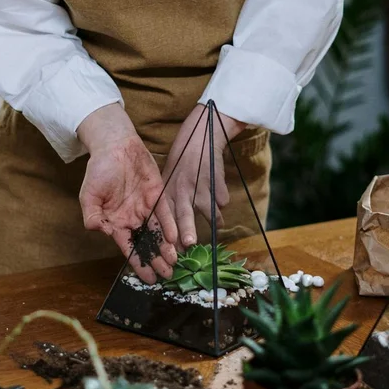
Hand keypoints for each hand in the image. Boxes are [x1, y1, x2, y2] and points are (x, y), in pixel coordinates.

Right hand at [78, 104, 178, 283]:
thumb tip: (95, 230)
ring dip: (166, 248)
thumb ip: (92, 214)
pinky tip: (175, 239)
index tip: (148, 279)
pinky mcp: (158, 195)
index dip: (139, 264)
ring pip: (159, 233)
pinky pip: (166, 214)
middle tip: (168, 275)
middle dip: (157, 260)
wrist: (115, 146)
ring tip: (174, 263)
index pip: (129, 248)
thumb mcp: (88, 194)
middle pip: (147, 244)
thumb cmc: (99, 170)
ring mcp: (146, 208)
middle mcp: (133, 219)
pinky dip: (170, 226)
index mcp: (116, 222)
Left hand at [160, 104, 245, 248]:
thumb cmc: (182, 164)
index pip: (167, 216)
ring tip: (217, 225)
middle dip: (187, 231)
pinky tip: (218, 193)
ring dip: (215, 220)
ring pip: (210, 211)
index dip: (170, 234)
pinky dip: (221, 201)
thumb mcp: (169, 180)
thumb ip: (172, 203)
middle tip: (189, 244)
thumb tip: (175, 235)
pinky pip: (222, 201)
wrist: (200, 138)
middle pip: (184, 214)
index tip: (174, 250)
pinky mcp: (215, 181)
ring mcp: (200, 185)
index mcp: (168, 191)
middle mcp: (182, 189)